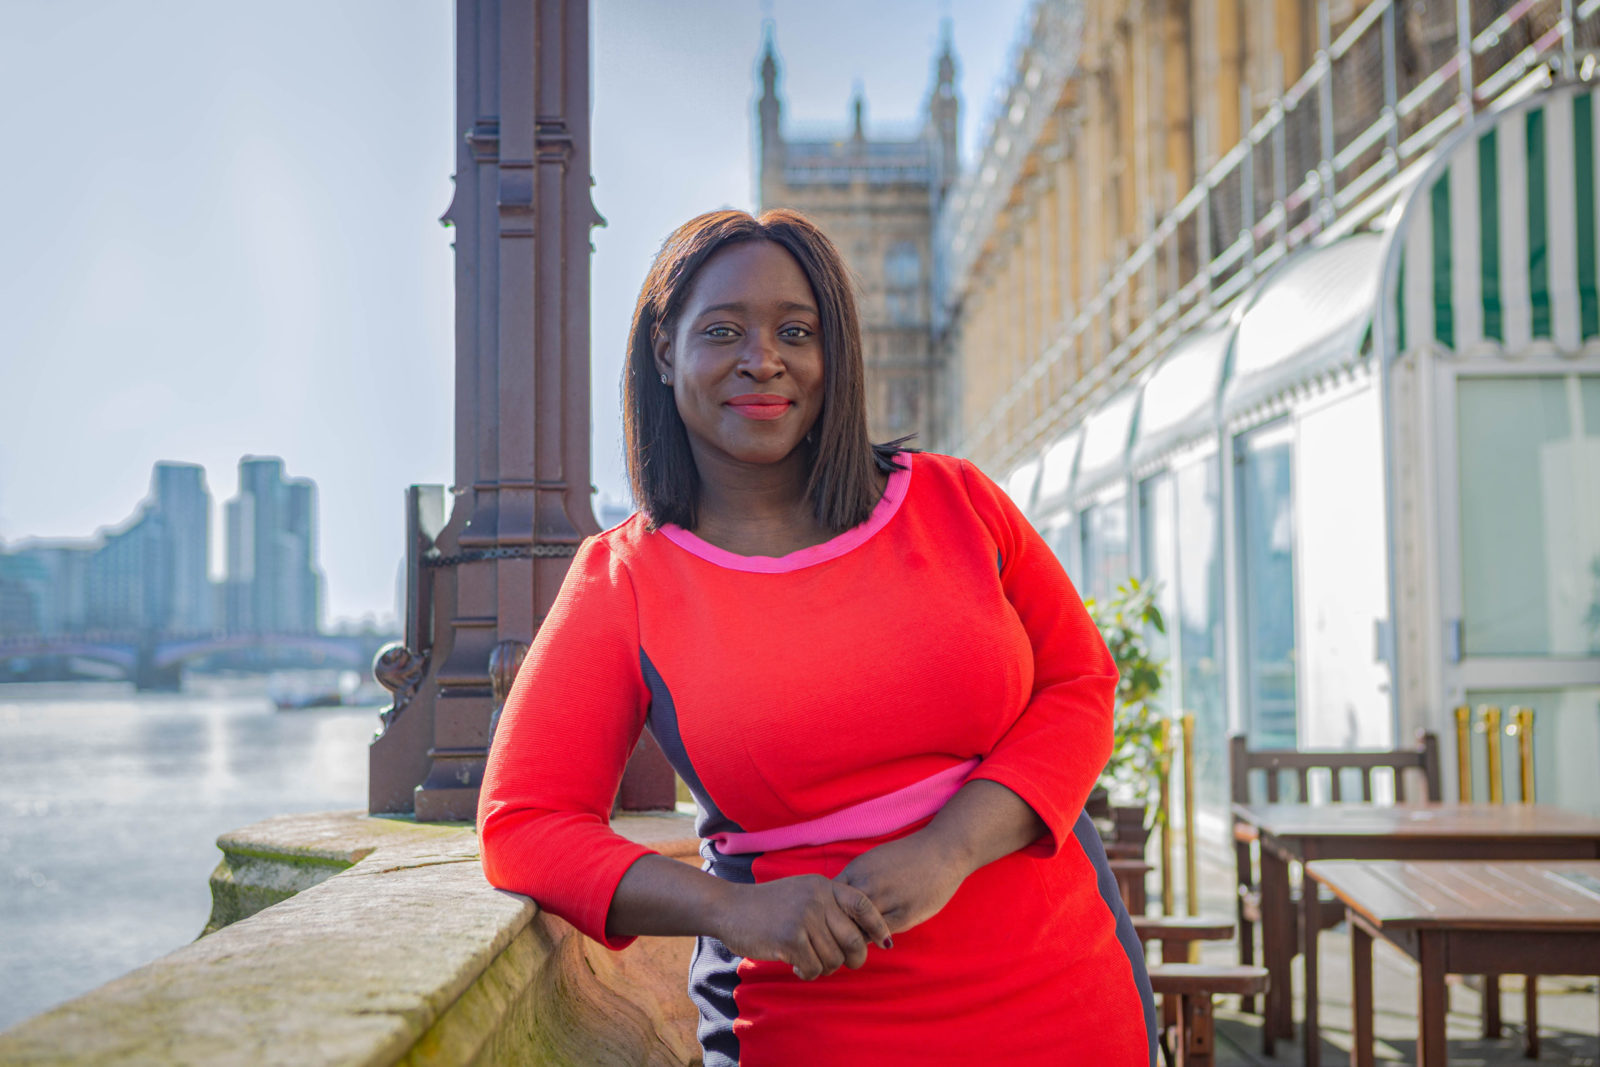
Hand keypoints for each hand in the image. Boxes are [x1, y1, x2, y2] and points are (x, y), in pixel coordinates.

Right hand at [714, 875, 891, 980]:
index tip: (885, 942)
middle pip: (854, 939)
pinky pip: (815, 967)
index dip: (879, 925)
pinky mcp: (791, 938)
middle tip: (845, 964)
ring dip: (826, 967)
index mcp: (824, 886)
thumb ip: (829, 905)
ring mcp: (804, 918)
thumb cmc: (769, 905)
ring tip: (811, 962)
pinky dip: (809, 972)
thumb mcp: (803, 892)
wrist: (730, 908)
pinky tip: (797, 966)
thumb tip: (863, 935)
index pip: (863, 904)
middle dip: (855, 958)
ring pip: (834, 958)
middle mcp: (818, 899)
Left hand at [833, 831, 970, 932]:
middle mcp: (866, 885)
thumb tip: (838, 904)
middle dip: (836, 931)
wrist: (942, 852)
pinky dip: (874, 940)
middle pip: (838, 917)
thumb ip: (856, 881)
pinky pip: (878, 935)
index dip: (827, 915)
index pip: (829, 899)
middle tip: (837, 943)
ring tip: (854, 947)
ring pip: (857, 929)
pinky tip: (877, 939)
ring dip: (854, 940)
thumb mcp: (873, 862)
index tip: (830, 925)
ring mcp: (884, 900)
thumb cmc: (907, 858)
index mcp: (856, 870)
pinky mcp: (903, 915)